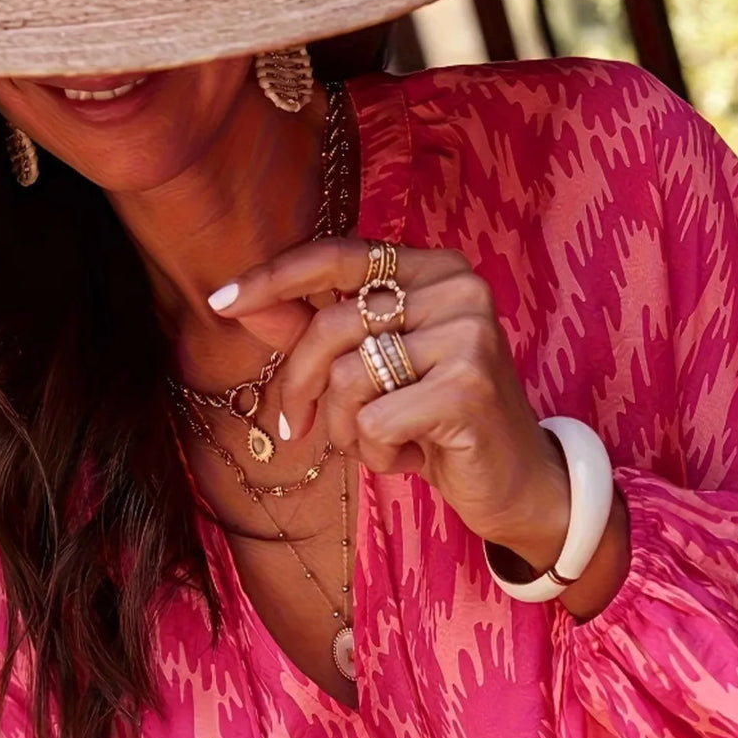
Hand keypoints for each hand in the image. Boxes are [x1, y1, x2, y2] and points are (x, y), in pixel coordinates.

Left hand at [208, 239, 570, 571]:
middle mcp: (457, 289)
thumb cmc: (438, 423)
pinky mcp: (467, 388)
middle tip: (293, 428)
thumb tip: (238, 303)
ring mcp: (468, 336)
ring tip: (376, 443)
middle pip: (332, 325)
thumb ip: (313, 331)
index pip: (337, 255)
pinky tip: (408, 456)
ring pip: (349, 378)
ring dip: (343, 428)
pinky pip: (374, 420)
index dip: (275, 277)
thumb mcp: (374, 372)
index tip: (220, 303)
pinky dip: (374, 451)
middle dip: (299, 385)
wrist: (517, 482)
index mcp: (434, 270)